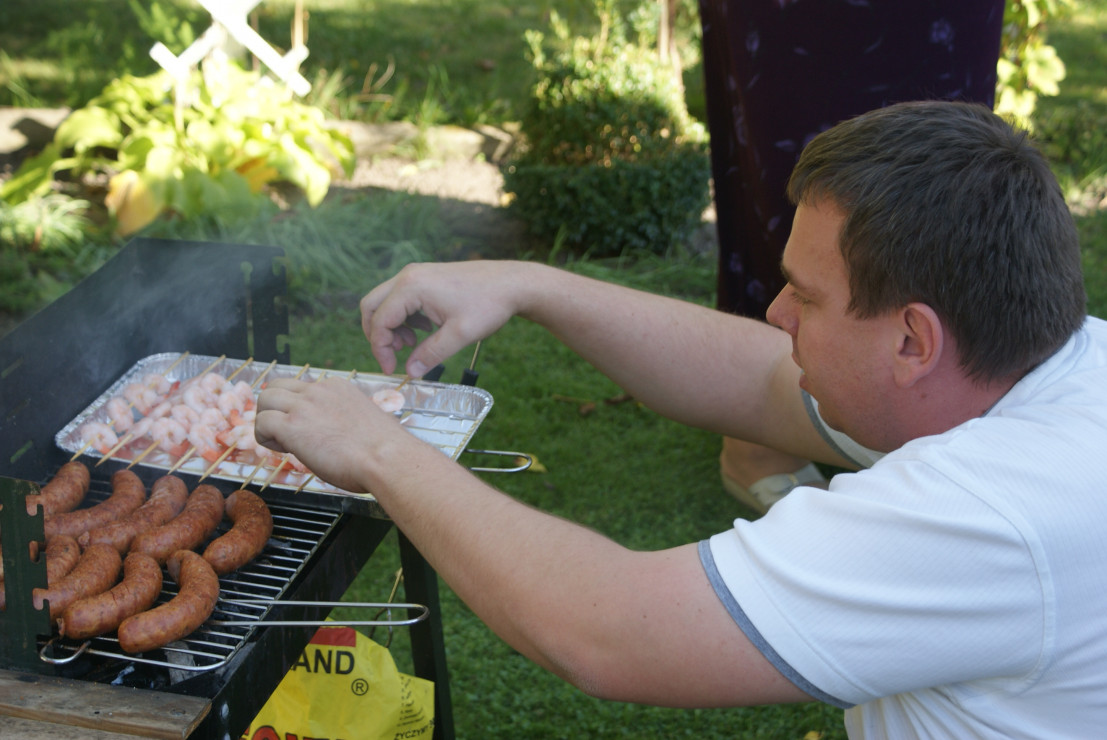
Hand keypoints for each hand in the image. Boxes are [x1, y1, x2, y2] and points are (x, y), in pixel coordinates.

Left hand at [254, 377, 409, 493]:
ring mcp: (304, 406)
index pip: (302, 388)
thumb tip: (343, 432)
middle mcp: (319, 390)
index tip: (308, 429)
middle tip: (286, 433)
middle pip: (277, 386)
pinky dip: (264, 438)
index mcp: (337, 387)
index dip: (298, 409)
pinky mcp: (292, 426)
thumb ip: (347, 419)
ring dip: (267, 420)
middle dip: (275, 408)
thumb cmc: (384, 450)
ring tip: (282, 442)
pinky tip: (283, 451)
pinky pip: (261, 423)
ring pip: (265, 399)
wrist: (387, 459)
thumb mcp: (365, 421)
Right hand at [360, 261, 533, 376]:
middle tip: (393, 357)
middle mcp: (408, 276)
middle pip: (372, 306)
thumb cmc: (488, 304)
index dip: (380, 349)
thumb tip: (411, 372)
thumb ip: (431, 355)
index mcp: (412, 287)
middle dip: (377, 335)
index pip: (380, 321)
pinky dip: (404, 318)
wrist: (512, 283)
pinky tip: (425, 331)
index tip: (392, 369)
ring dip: (391, 327)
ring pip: (385, 302)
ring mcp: (417, 274)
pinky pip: (401, 299)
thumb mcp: (459, 335)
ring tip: (414, 345)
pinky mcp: (426, 278)